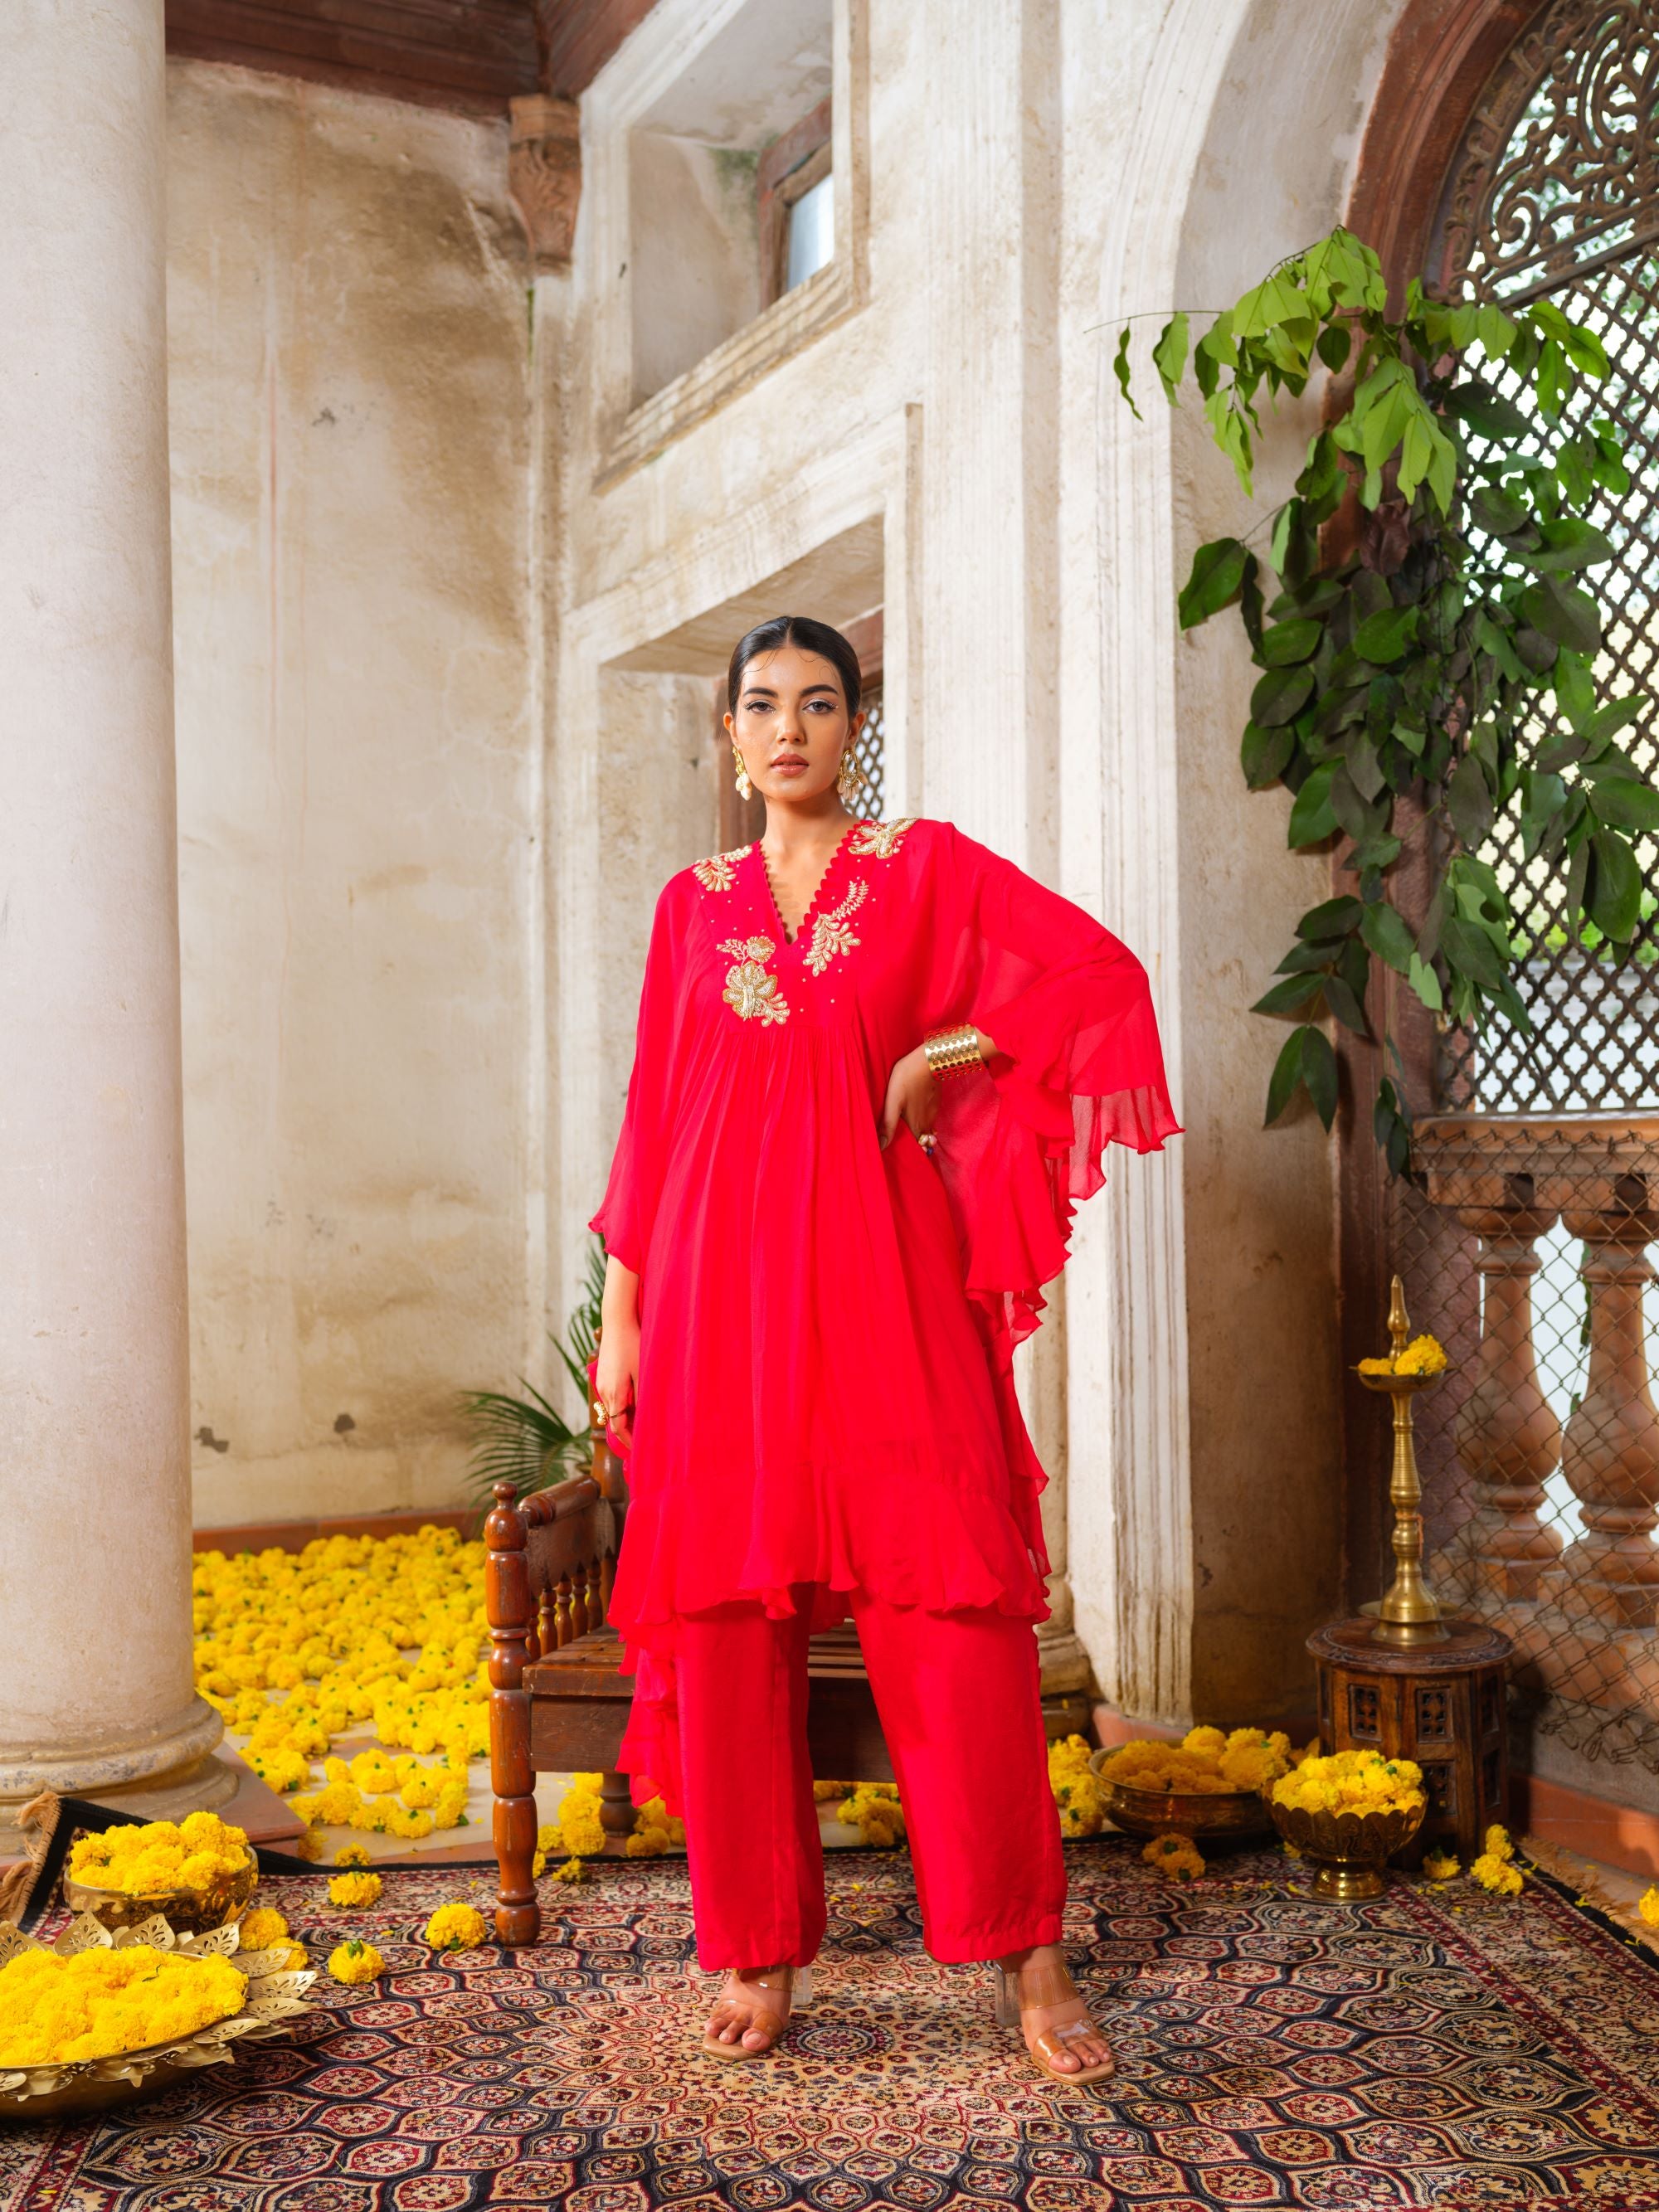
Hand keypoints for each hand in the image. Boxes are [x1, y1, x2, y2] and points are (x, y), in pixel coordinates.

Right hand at [594, 1326, 637, 1449]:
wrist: (617, 1322)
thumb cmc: (633, 1344)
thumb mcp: (642, 1372)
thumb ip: (642, 1396)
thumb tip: (646, 1418)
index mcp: (614, 1394)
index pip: (618, 1427)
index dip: (628, 1441)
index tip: (639, 1448)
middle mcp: (603, 1391)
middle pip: (613, 1420)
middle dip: (626, 1432)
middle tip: (642, 1440)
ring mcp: (601, 1383)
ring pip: (611, 1409)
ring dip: (623, 1418)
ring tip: (640, 1423)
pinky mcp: (602, 1375)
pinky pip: (609, 1397)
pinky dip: (619, 1406)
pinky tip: (633, 1402)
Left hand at [878, 1043, 937, 1150]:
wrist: (928, 1061)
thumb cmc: (906, 1079)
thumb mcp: (893, 1102)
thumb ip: (888, 1125)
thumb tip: (881, 1147)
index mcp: (915, 1126)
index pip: (915, 1149)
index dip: (909, 1154)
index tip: (901, 1156)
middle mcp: (926, 1124)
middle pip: (922, 1142)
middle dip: (915, 1147)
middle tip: (904, 1147)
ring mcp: (933, 1114)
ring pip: (927, 1132)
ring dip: (920, 1136)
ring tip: (909, 1135)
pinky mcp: (935, 1104)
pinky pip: (931, 1121)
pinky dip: (925, 1124)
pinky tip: (916, 1118)